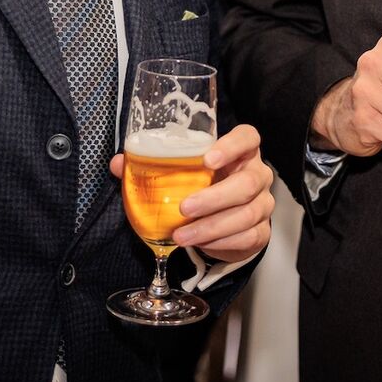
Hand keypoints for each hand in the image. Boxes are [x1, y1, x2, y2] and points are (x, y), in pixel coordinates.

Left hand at [107, 124, 274, 262]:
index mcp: (241, 151)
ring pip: (247, 213)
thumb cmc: (201, 185)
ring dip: (211, 227)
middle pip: (247, 182)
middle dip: (214, 197)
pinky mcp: (262, 231)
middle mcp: (257, 174)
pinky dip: (221, 243)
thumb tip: (119, 163)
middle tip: (184, 208)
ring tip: (182, 235)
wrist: (222, 218)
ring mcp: (263, 203)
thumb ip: (151, 164)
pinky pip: (248, 237)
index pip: (248, 138)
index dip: (231, 146)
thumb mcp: (181, 172)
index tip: (207, 159)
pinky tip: (200, 244)